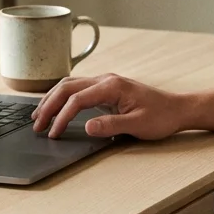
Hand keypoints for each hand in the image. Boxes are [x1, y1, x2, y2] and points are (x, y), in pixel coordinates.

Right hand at [32, 73, 183, 139]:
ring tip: (38, 115)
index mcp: (112, 86)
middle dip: (48, 105)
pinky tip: (54, 106)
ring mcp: (105, 82)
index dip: (61, 117)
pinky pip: (77, 88)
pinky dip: (62, 97)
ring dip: (52, 99)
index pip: (77, 100)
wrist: (177, 109)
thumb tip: (86, 127)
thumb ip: (111, 125)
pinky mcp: (105, 88)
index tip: (53, 133)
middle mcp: (105, 80)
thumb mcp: (138, 125)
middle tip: (36, 124)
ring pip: (69, 85)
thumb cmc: (161, 117)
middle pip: (67, 88)